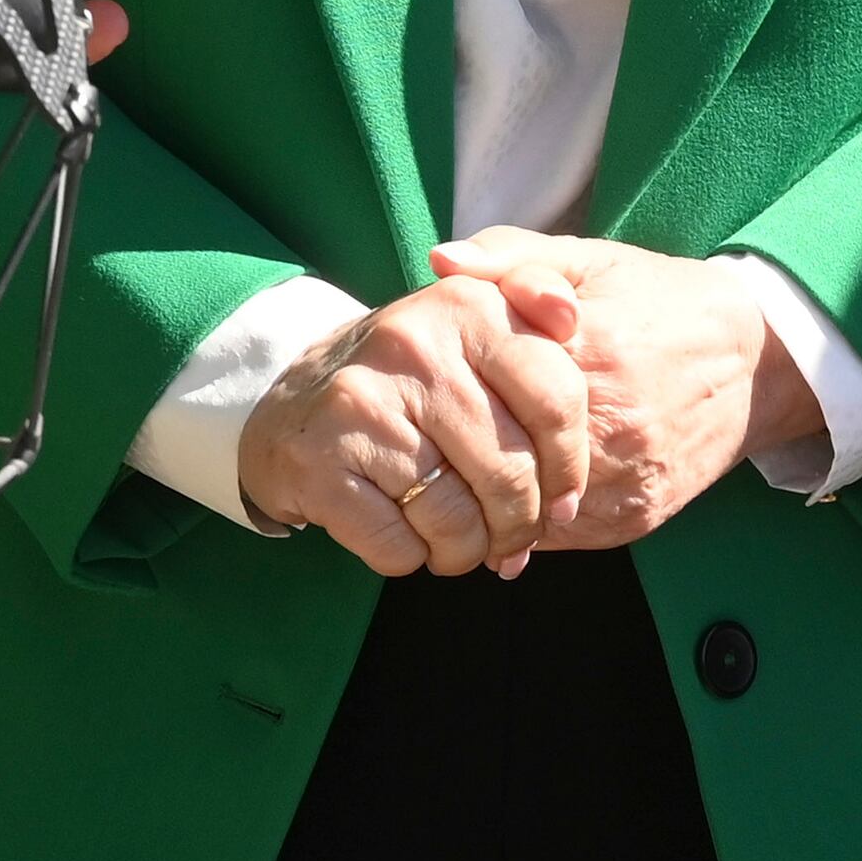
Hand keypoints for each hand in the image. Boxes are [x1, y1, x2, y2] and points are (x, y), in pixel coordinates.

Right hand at [234, 273, 592, 576]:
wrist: (291, 406)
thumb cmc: (411, 383)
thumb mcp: (474, 329)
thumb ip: (535, 304)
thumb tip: (569, 315)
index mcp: (465, 304)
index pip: (558, 402)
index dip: (570, 468)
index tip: (562, 498)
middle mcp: (412, 343)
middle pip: (512, 475)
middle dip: (519, 526)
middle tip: (508, 536)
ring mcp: (360, 401)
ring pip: (458, 522)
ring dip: (465, 550)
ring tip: (454, 538)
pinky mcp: (319, 459)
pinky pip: (401, 546)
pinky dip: (410, 556)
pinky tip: (401, 531)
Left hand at [421, 231, 820, 546]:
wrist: (753, 358)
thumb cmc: (657, 300)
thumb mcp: (587, 258)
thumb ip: (510, 255)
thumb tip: (440, 262)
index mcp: (591, 350)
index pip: (493, 387)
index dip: (448, 393)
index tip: (416, 394)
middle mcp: (613, 423)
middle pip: (504, 457)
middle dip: (459, 455)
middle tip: (419, 449)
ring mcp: (629, 478)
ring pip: (530, 509)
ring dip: (486, 500)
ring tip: (447, 483)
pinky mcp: (642, 515)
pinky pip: (566, 535)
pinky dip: (526, 525)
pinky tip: (498, 505)